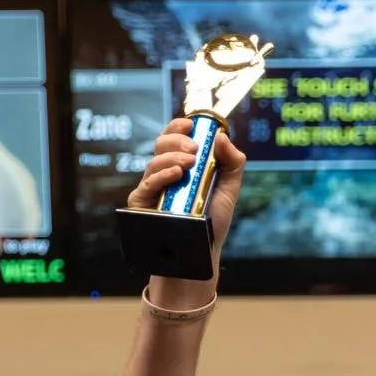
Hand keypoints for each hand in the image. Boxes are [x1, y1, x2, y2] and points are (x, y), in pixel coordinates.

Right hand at [127, 117, 245, 253]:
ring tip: (189, 163)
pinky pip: (148, 184)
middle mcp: (164, 173)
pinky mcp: (143, 203)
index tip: (190, 124)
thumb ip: (232, 163)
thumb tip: (223, 137)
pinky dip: (161, 176)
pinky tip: (176, 174)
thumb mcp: (229, 190)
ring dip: (171, 158)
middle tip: (193, 148)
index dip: (178, 127)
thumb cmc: (212, 222)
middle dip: (176, 141)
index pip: (174, 138)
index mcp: (181, 165)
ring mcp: (153, 187)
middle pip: (161, 145)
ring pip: (154, 162)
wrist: (203, 251)